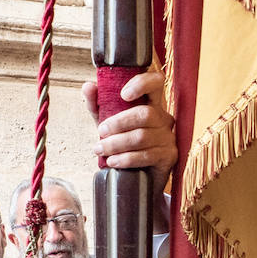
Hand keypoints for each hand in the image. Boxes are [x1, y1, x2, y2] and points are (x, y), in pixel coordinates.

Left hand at [81, 71, 177, 189]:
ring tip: (100, 149)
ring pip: (142, 137)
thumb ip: (97, 104)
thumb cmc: (122, 143)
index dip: (142, 84)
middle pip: (145, 114)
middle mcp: (163, 118)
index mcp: (151, 103)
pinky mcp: (168, 156)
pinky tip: (112, 162)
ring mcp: (168, 137)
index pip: (156, 82)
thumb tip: (88, 86)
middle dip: (119, 123)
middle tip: (101, 131)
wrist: (136, 175)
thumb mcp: (108, 121)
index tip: (123, 94)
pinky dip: (125, 159)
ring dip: (116, 144)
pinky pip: (146, 156)